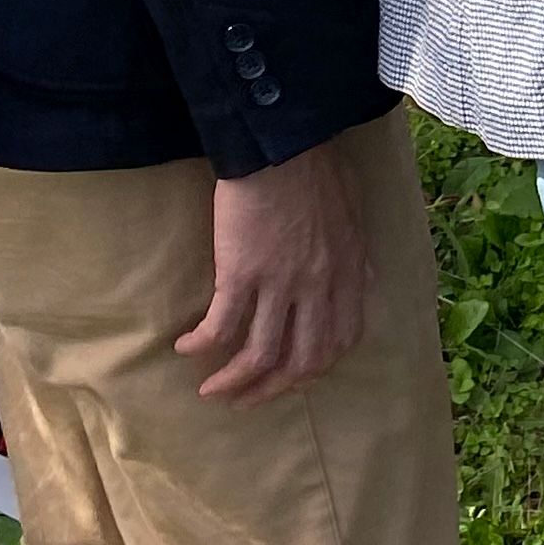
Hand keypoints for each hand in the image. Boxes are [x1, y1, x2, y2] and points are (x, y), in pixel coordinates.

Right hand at [175, 125, 376, 404]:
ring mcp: (282, 284)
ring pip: (260, 355)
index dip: (314, 369)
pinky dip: (203, 345)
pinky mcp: (242, 274)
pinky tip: (185, 347)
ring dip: (234, 381)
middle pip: (301, 360)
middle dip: (272, 389)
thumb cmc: (317, 172)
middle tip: (246, 400)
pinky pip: (222, 326)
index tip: (292, 378)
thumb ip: (353, 258)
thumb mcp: (353, 219)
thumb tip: (357, 282)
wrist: (284, 144)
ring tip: (211, 391)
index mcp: (348, 276)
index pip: (339, 343)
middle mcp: (320, 288)